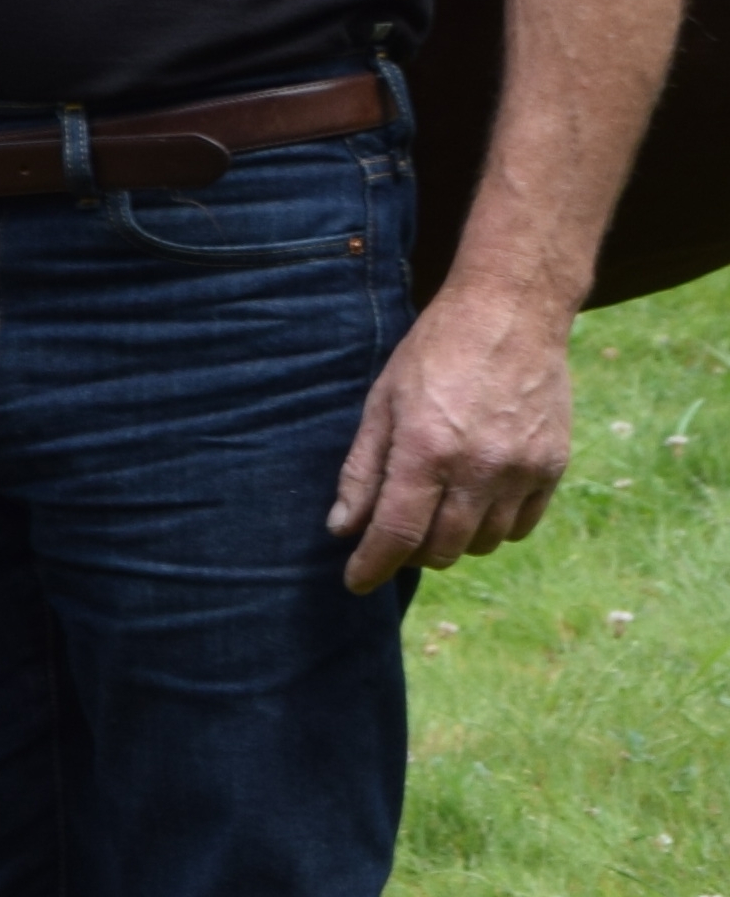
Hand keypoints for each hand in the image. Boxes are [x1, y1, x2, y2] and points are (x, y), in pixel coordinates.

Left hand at [330, 280, 573, 588]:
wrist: (511, 314)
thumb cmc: (434, 353)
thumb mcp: (381, 403)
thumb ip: (362, 470)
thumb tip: (342, 528)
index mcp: (427, 451)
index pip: (397, 534)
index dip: (372, 566)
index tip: (355, 582)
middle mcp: (479, 469)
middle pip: (442, 549)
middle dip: (410, 553)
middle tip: (393, 535)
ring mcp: (522, 470)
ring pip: (484, 544)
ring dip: (453, 540)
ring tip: (434, 510)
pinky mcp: (553, 467)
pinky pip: (521, 526)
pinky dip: (494, 526)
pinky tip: (474, 501)